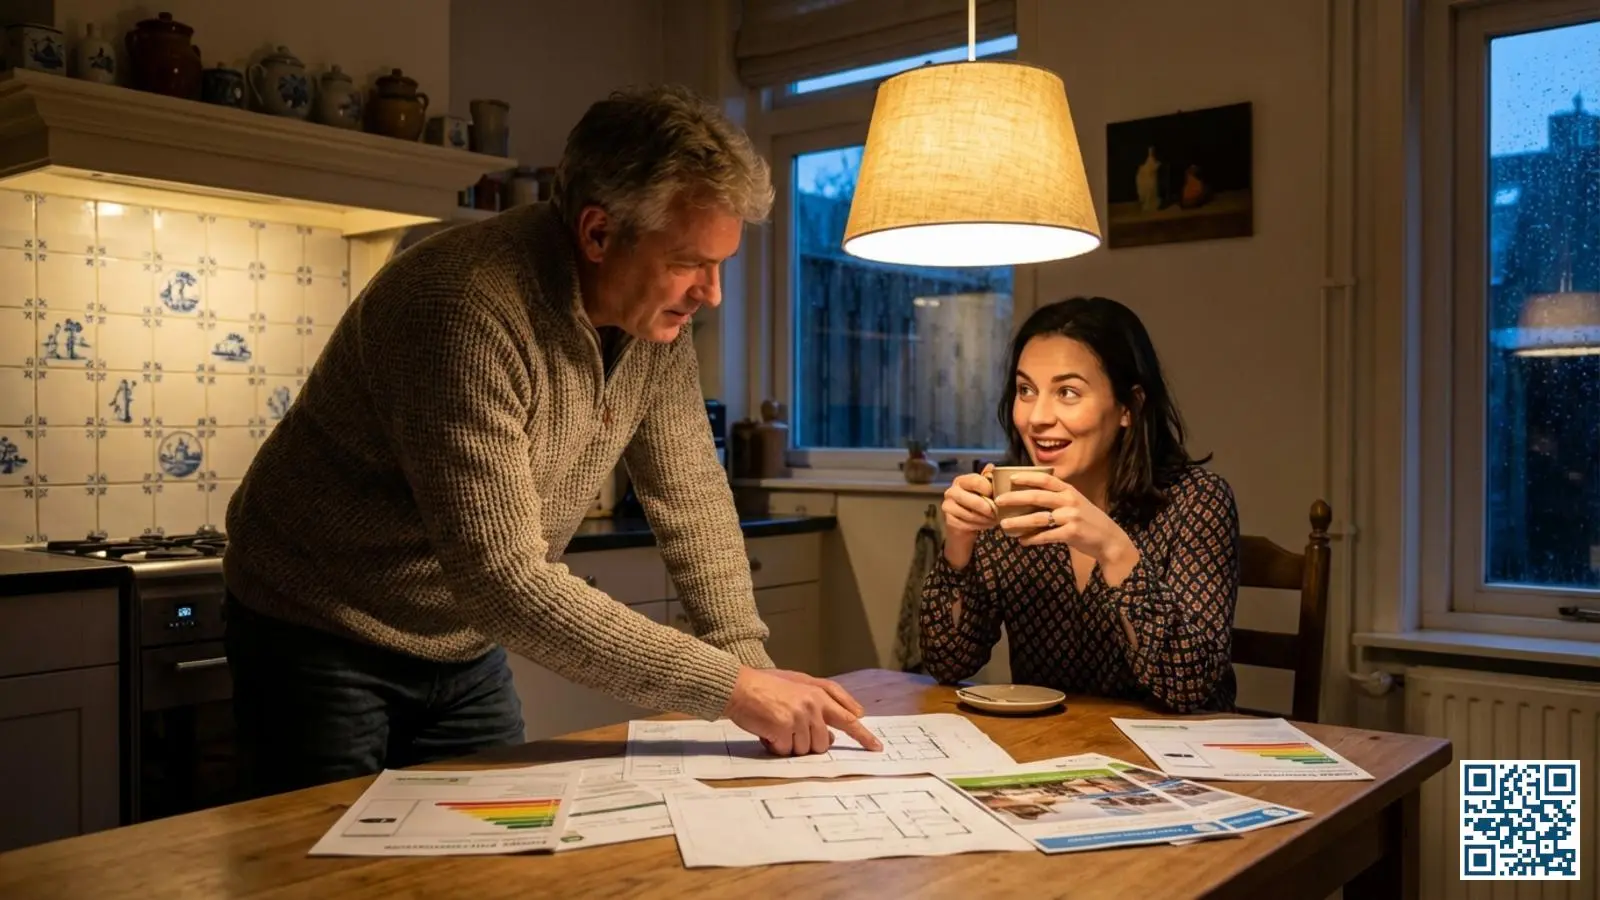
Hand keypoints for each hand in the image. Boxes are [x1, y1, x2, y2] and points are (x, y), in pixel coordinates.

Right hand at [723, 667, 883, 755]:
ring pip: (806, 750)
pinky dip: (776, 747)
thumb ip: (820, 701)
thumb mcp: (797, 684)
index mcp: (818, 694)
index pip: (847, 717)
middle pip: (825, 742)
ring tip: (776, 727)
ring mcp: (799, 717)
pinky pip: (786, 751)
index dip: (862, 735)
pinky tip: (767, 732)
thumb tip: (834, 733)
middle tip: (790, 730)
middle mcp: (813, 705)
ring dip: (790, 745)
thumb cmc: (765, 686)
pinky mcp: (784, 728)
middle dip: (809, 743)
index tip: (876, 747)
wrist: (739, 687)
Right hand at [940, 465, 996, 569]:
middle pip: (973, 500)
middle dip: (988, 508)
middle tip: (997, 512)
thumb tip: (991, 466)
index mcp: (961, 480)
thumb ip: (986, 479)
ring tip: (994, 520)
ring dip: (985, 519)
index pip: (976, 481)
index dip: (989, 490)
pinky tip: (985, 524)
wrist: (963, 521)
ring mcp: (947, 506)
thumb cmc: (975, 502)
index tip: (999, 496)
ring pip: (970, 514)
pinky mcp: (948, 520)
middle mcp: (951, 491)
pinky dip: (978, 526)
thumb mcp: (982, 489)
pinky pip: (966, 524)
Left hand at [994, 471, 1135, 562]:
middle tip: (998, 501)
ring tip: (1004, 525)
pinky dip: (1032, 539)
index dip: (1027, 477)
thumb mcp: (1075, 503)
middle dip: (1015, 498)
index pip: (1046, 480)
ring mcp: (1071, 517)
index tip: (1011, 478)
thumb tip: (1028, 496)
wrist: (1108, 539)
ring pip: (1038, 518)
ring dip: (1018, 522)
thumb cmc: (1087, 520)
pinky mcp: (1071, 533)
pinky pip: (1046, 536)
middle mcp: (1069, 501)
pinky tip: (1022, 541)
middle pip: (1037, 496)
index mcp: (1069, 491)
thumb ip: (1057, 498)